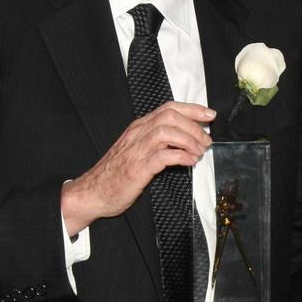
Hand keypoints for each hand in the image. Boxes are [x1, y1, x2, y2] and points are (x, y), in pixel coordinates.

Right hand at [61, 102, 214, 235]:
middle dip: (194, 126)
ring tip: (200, 151)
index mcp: (139, 128)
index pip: (168, 108)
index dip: (192, 109)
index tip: (209, 115)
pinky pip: (163, 156)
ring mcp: (137, 150)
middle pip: (171, 116)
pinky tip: (190, 161)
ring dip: (190, 140)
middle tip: (206, 140)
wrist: (93, 192)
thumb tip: (185, 138)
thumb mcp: (137, 150)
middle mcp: (137, 134)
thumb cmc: (116, 173)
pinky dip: (181, 156)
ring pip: (168, 131)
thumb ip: (157, 141)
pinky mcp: (137, 168)